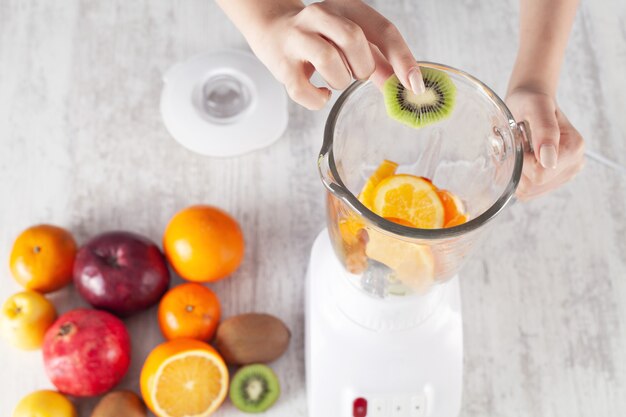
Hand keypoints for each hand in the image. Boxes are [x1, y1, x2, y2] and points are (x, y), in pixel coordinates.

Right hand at [244, 0, 422, 109]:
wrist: (272, 30)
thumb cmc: (319, 39)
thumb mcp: (351, 42)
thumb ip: (378, 61)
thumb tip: (403, 85)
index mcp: (346, 7)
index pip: (383, 29)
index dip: (402, 59)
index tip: (415, 85)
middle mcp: (321, 16)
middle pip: (354, 40)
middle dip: (362, 68)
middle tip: (355, 74)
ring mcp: (298, 37)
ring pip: (329, 62)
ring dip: (340, 82)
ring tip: (334, 80)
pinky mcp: (281, 64)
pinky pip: (306, 91)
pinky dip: (318, 100)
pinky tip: (320, 94)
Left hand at [506, 88, 584, 199]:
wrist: (529, 102)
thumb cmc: (530, 102)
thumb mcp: (536, 108)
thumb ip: (545, 131)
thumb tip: (549, 161)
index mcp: (574, 148)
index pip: (539, 174)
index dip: (522, 160)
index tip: (520, 141)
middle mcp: (574, 165)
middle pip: (534, 185)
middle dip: (518, 167)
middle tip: (518, 145)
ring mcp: (564, 175)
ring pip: (529, 191)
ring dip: (516, 172)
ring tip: (520, 151)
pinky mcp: (552, 181)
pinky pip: (528, 191)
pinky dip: (518, 177)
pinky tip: (521, 160)